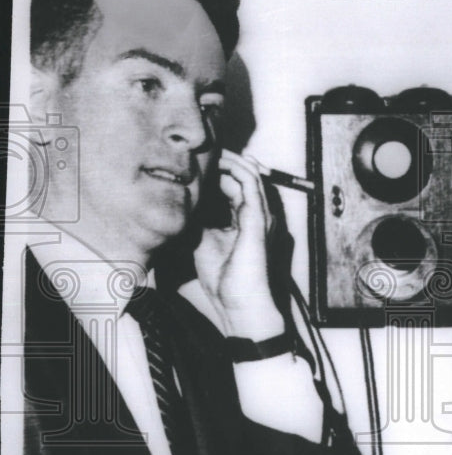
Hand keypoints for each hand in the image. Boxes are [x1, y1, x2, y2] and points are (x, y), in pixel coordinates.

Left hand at [194, 150, 284, 339]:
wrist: (239, 303)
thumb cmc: (225, 280)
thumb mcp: (204, 242)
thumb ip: (201, 220)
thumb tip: (187, 201)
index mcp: (246, 221)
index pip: (237, 186)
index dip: (221, 171)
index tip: (200, 162)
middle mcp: (258, 215)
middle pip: (246, 176)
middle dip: (227, 160)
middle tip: (206, 150)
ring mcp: (261, 216)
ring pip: (251, 175)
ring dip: (232, 160)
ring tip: (213, 151)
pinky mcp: (258, 219)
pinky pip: (251, 184)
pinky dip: (237, 170)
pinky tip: (220, 165)